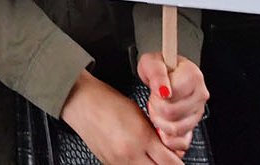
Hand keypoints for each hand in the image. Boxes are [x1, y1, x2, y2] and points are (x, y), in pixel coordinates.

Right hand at [60, 71, 182, 164]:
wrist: (80, 100)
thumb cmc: (106, 101)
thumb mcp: (138, 113)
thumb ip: (155, 134)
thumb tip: (169, 151)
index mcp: (141, 136)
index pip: (171, 163)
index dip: (178, 161)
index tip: (178, 157)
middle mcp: (130, 154)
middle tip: (167, 160)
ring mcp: (118, 163)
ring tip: (151, 157)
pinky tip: (137, 157)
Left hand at [137, 53, 207, 153]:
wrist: (163, 74)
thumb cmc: (159, 66)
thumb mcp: (151, 62)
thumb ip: (156, 73)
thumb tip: (163, 91)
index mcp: (193, 76)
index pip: (172, 95)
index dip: (157, 95)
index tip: (155, 90)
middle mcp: (200, 94)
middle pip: (172, 113)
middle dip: (156, 108)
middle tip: (154, 99)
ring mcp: (198, 112)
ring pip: (176, 129)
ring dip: (160, 121)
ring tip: (158, 109)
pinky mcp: (194, 126)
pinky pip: (182, 142)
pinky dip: (168, 137)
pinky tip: (162, 126)